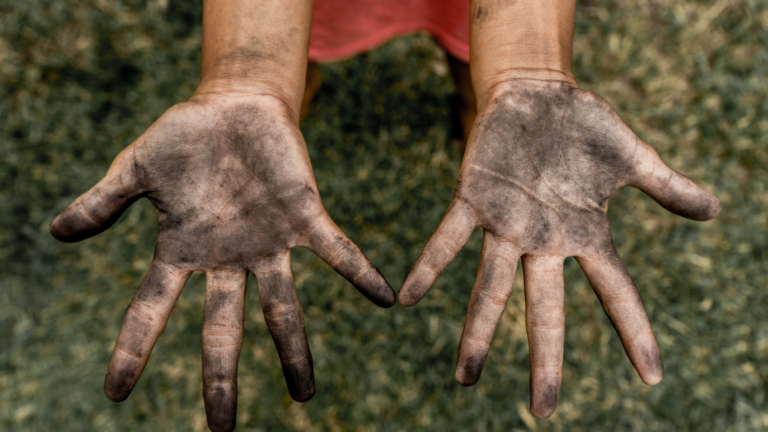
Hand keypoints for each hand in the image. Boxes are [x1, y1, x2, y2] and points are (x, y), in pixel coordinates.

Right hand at [51, 95, 395, 430]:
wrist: (233, 105)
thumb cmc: (186, 137)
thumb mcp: (136, 168)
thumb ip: (104, 202)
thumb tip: (55, 233)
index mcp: (183, 250)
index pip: (151, 310)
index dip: (133, 349)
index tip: (116, 394)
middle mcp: (228, 258)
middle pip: (223, 329)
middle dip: (222, 378)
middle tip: (224, 428)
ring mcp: (269, 242)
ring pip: (282, 307)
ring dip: (294, 350)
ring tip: (305, 394)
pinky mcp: (305, 216)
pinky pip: (338, 252)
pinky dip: (359, 273)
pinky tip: (386, 299)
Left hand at [398, 79, 719, 417]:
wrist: (538, 91)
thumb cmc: (584, 127)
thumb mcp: (634, 158)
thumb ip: (666, 188)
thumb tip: (715, 210)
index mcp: (583, 234)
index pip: (615, 292)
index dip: (635, 333)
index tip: (652, 378)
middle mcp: (542, 241)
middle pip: (544, 310)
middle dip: (544, 359)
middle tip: (543, 409)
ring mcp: (505, 224)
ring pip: (490, 288)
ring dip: (477, 332)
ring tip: (464, 378)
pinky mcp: (473, 198)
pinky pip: (448, 238)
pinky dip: (430, 265)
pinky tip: (408, 297)